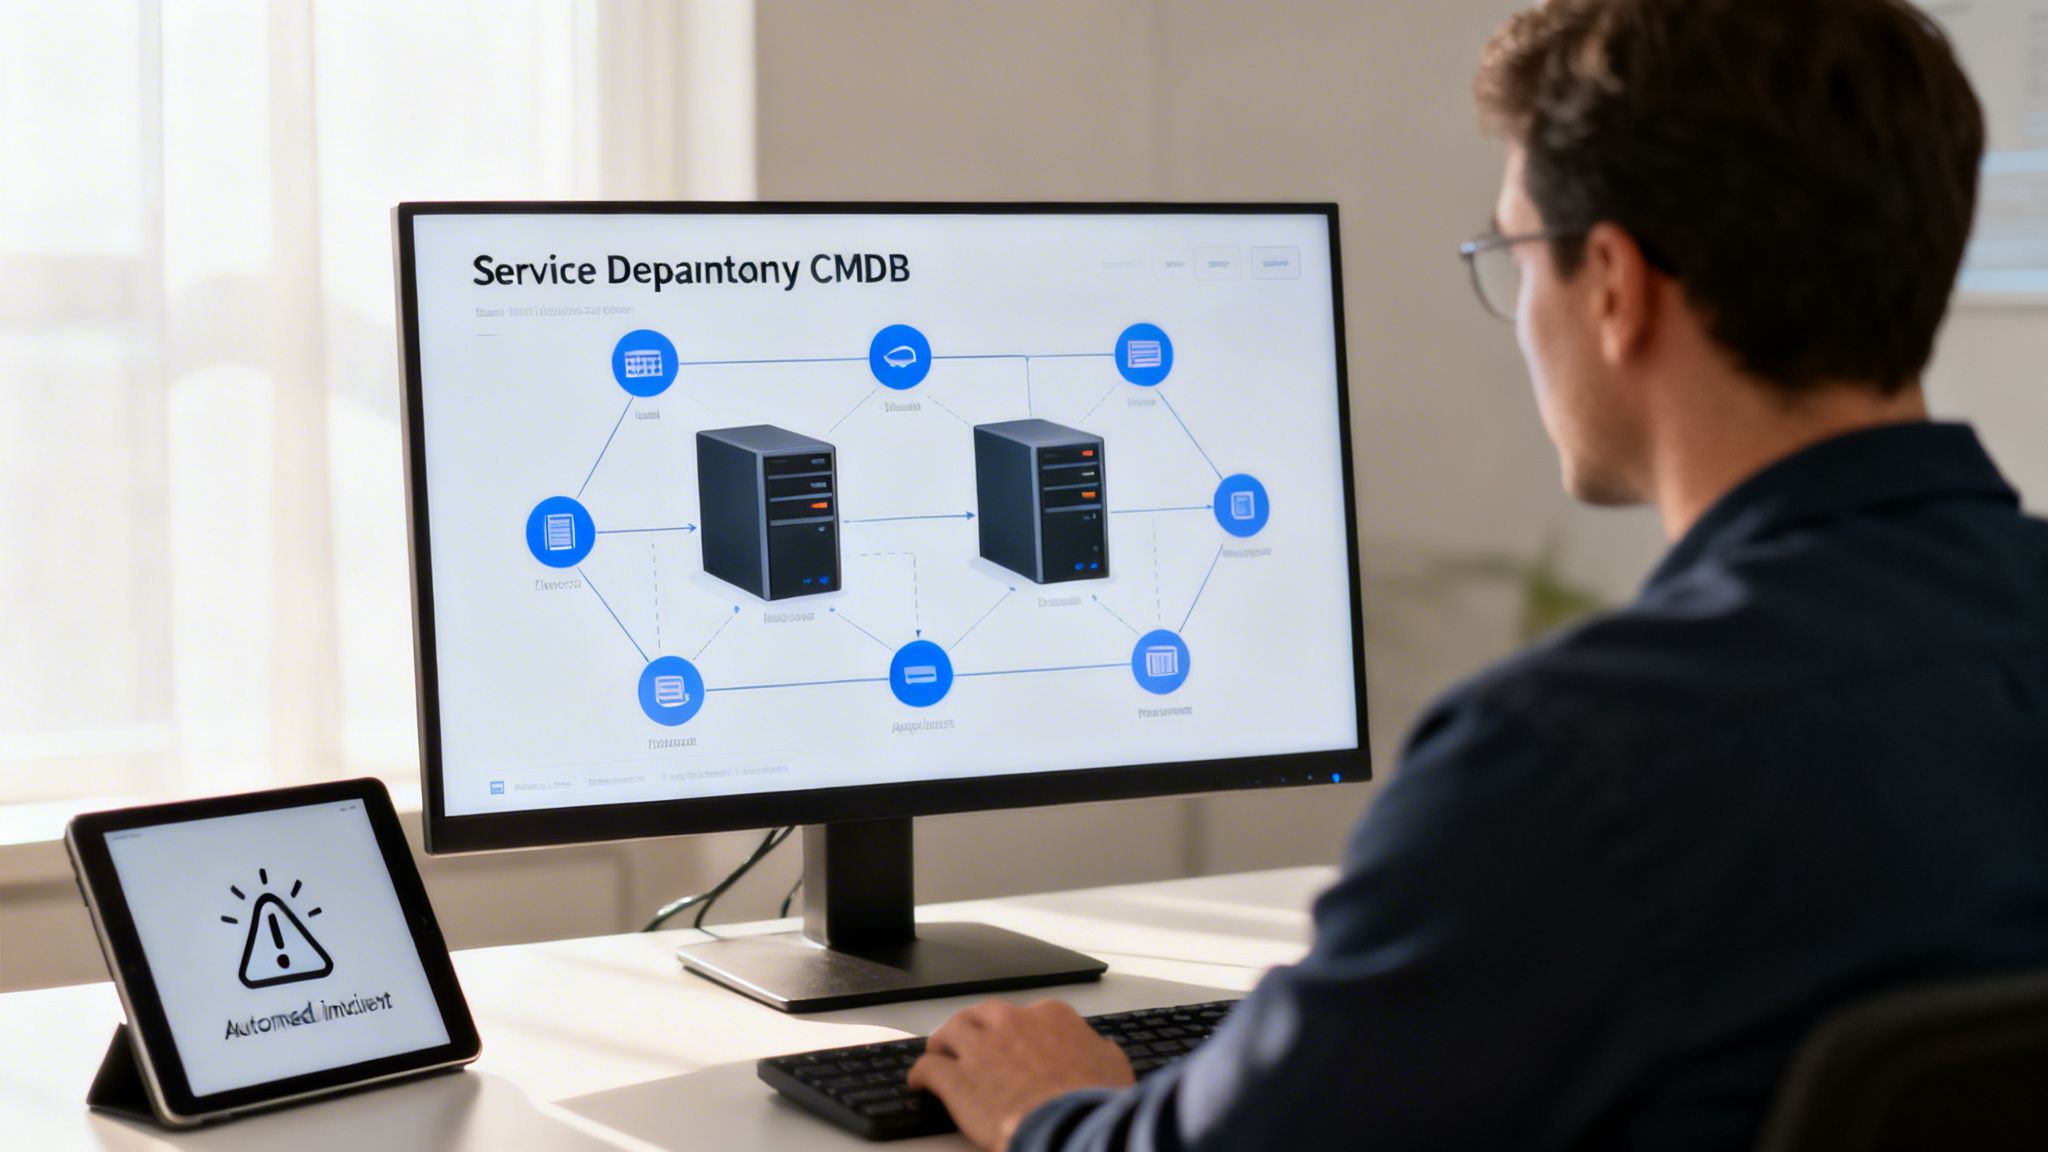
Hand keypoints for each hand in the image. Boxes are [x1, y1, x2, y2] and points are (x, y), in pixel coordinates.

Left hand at [908, 999, 1134, 1150]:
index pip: (1027, 1014)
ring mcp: (981, 1049)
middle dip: (975, 1028)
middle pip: (982, 1015)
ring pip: (950, 1032)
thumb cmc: (1093, 1101)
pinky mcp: (957, 1079)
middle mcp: (1012, 1023)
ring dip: (943, 1043)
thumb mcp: (1112, 1066)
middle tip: (971, 1043)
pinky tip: (920, 1084)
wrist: (1070, 1125)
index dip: (1017, 1032)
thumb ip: (1097, 1050)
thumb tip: (1098, 1049)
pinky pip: (928, 1068)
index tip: (1015, 1044)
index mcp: (1050, 1017)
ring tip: (939, 1054)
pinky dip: (921, 1075)